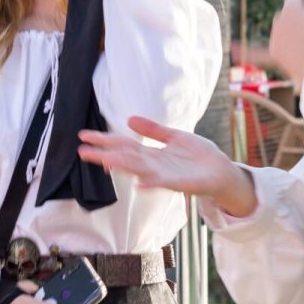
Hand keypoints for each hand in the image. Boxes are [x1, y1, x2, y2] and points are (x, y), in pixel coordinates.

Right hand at [79, 116, 258, 216]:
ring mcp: (165, 175)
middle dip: (104, 154)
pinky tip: (139, 183)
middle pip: (125, 157)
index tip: (84, 136)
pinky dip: (150, 184)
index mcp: (151, 153)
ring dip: (122, 166)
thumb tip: (129, 119)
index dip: (104, 140)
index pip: (122, 145)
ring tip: (104, 161)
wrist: (222, 171)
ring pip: (138, 168)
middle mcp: (153, 165)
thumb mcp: (174, 137)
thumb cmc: (199, 156)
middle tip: (82, 151)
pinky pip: (163, 183)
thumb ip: (153, 130)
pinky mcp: (179, 183)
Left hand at [249, 0, 303, 84]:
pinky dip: (245, 49)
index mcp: (292, 6)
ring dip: (291, 33)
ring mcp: (274, 37)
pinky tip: (233, 47)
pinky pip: (257, 52)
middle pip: (288, 13)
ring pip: (282, 30)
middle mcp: (278, 20)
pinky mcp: (273, 54)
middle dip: (299, 17)